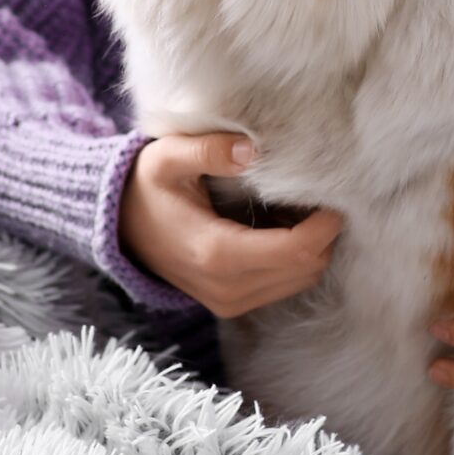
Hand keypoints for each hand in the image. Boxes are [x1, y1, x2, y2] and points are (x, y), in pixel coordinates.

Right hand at [118, 132, 343, 317]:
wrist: (120, 227)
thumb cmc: (147, 186)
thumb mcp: (168, 157)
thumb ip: (209, 150)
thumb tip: (252, 150)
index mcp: (217, 253)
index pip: (297, 250)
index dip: (325, 223)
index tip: (333, 192)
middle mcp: (228, 288)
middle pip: (307, 267)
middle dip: (323, 232)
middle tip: (317, 192)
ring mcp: (230, 302)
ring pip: (301, 279)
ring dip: (311, 245)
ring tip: (297, 205)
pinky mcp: (233, 304)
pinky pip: (284, 285)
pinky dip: (295, 258)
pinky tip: (280, 223)